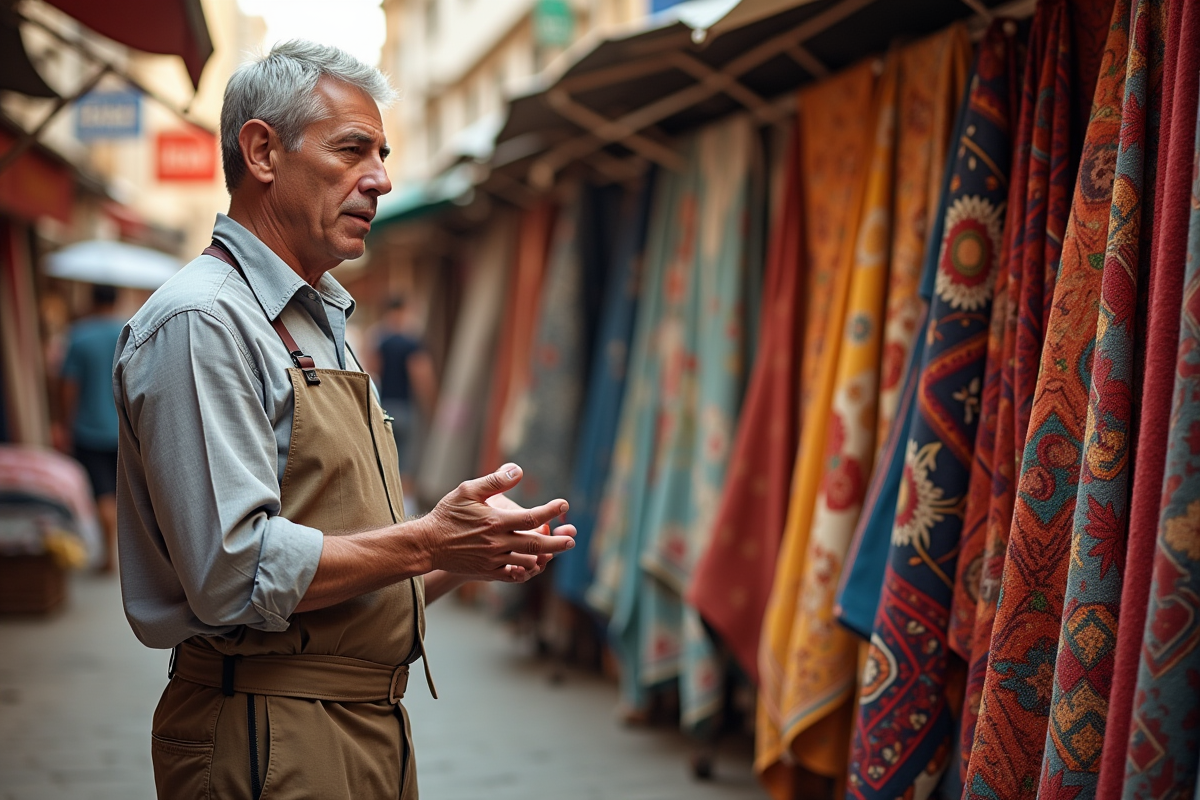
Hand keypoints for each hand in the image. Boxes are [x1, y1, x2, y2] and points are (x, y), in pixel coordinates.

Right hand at [419, 463, 575, 581]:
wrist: (427, 544)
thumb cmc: (447, 514)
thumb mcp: (468, 491)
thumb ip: (495, 481)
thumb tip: (519, 470)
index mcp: (495, 521)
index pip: (532, 517)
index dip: (551, 511)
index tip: (564, 505)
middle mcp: (497, 543)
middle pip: (536, 543)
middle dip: (557, 542)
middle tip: (572, 539)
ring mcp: (493, 560)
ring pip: (527, 561)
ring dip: (544, 557)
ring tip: (555, 551)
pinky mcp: (487, 572)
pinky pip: (512, 576)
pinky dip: (526, 571)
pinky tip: (533, 565)